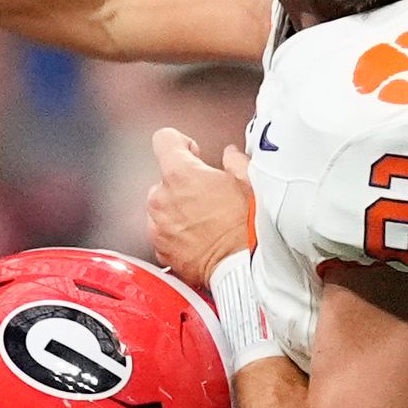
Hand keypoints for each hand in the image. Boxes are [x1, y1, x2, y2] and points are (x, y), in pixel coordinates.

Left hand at [145, 127, 251, 292]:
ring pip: (162, 207)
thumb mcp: (250, 182)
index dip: (180, 144)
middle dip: (184, 184)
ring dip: (179, 209)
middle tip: (210, 195)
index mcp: (180, 174)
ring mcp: (158, 226)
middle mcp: (161, 198)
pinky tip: (200, 238)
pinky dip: (177, 233)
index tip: (193, 154)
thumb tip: (231, 157)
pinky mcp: (160, 250)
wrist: (243, 268)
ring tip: (206, 220)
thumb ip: (235, 161)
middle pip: (164, 178)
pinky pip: (163, 233)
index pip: (163, 139)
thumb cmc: (247, 227)